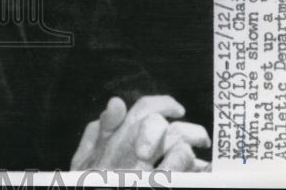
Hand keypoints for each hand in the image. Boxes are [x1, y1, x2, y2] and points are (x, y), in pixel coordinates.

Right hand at [69, 96, 210, 170]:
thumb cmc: (90, 185)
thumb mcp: (83, 163)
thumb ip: (96, 133)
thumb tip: (115, 104)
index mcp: (112, 142)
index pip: (140, 111)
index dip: (162, 104)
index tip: (177, 108)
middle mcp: (127, 152)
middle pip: (162, 125)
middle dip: (184, 127)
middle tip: (201, 136)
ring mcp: (142, 171)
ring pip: (175, 142)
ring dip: (191, 146)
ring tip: (202, 156)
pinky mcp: (154, 183)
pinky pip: (180, 166)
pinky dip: (192, 165)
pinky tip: (199, 171)